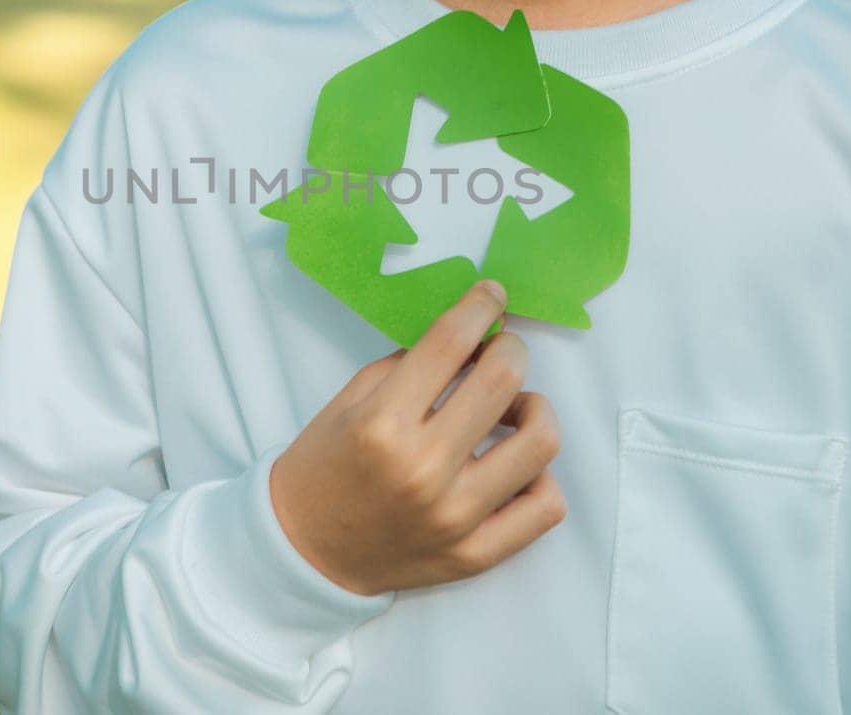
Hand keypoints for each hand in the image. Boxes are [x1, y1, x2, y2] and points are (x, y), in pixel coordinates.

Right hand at [269, 279, 566, 595]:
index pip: (451, 342)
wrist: (306, 551)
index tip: (493, 294)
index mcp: (382, 424)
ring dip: (534, 409)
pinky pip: (544, 506)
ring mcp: (455, 518)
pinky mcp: (475, 555)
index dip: (481, 304)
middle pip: (503, 380)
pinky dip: (540, 476)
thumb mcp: (350, 399)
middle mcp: (423, 469)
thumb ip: (411, 364)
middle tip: (500, 351)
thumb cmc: (324, 465)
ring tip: (512, 410)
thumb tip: (473, 333)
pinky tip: (516, 466)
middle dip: (510, 349)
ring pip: (540, 443)